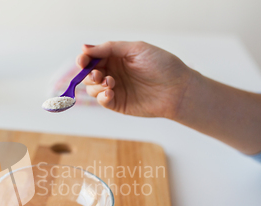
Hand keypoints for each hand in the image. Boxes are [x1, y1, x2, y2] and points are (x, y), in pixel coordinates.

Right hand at [78, 41, 193, 118]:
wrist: (178, 89)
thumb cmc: (162, 65)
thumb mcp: (136, 49)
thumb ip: (109, 48)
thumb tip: (85, 48)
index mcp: (116, 57)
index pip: (92, 58)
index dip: (84, 59)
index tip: (82, 61)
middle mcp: (113, 73)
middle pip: (89, 74)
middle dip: (89, 74)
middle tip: (99, 74)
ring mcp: (115, 89)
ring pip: (92, 88)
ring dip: (96, 85)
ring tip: (111, 83)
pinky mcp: (118, 104)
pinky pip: (102, 101)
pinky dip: (102, 97)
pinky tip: (110, 93)